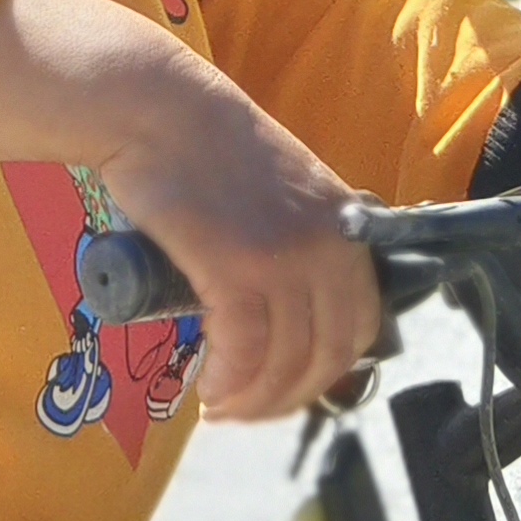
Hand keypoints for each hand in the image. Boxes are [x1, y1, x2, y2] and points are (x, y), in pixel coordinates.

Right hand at [90, 83, 380, 422]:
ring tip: (219, 407)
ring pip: (286, 361)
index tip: (285, 385)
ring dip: (252, 400)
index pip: (361, 326)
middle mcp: (330, 247)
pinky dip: (228, 380)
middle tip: (246, 411)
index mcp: (347, 229)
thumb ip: (300, 241)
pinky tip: (209, 388)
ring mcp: (287, 257)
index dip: (323, 371)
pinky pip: (244, 349)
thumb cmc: (206, 148)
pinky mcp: (238, 266)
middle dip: (287, 398)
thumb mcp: (283, 194)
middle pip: (328, 355)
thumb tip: (288, 307)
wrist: (160, 109)